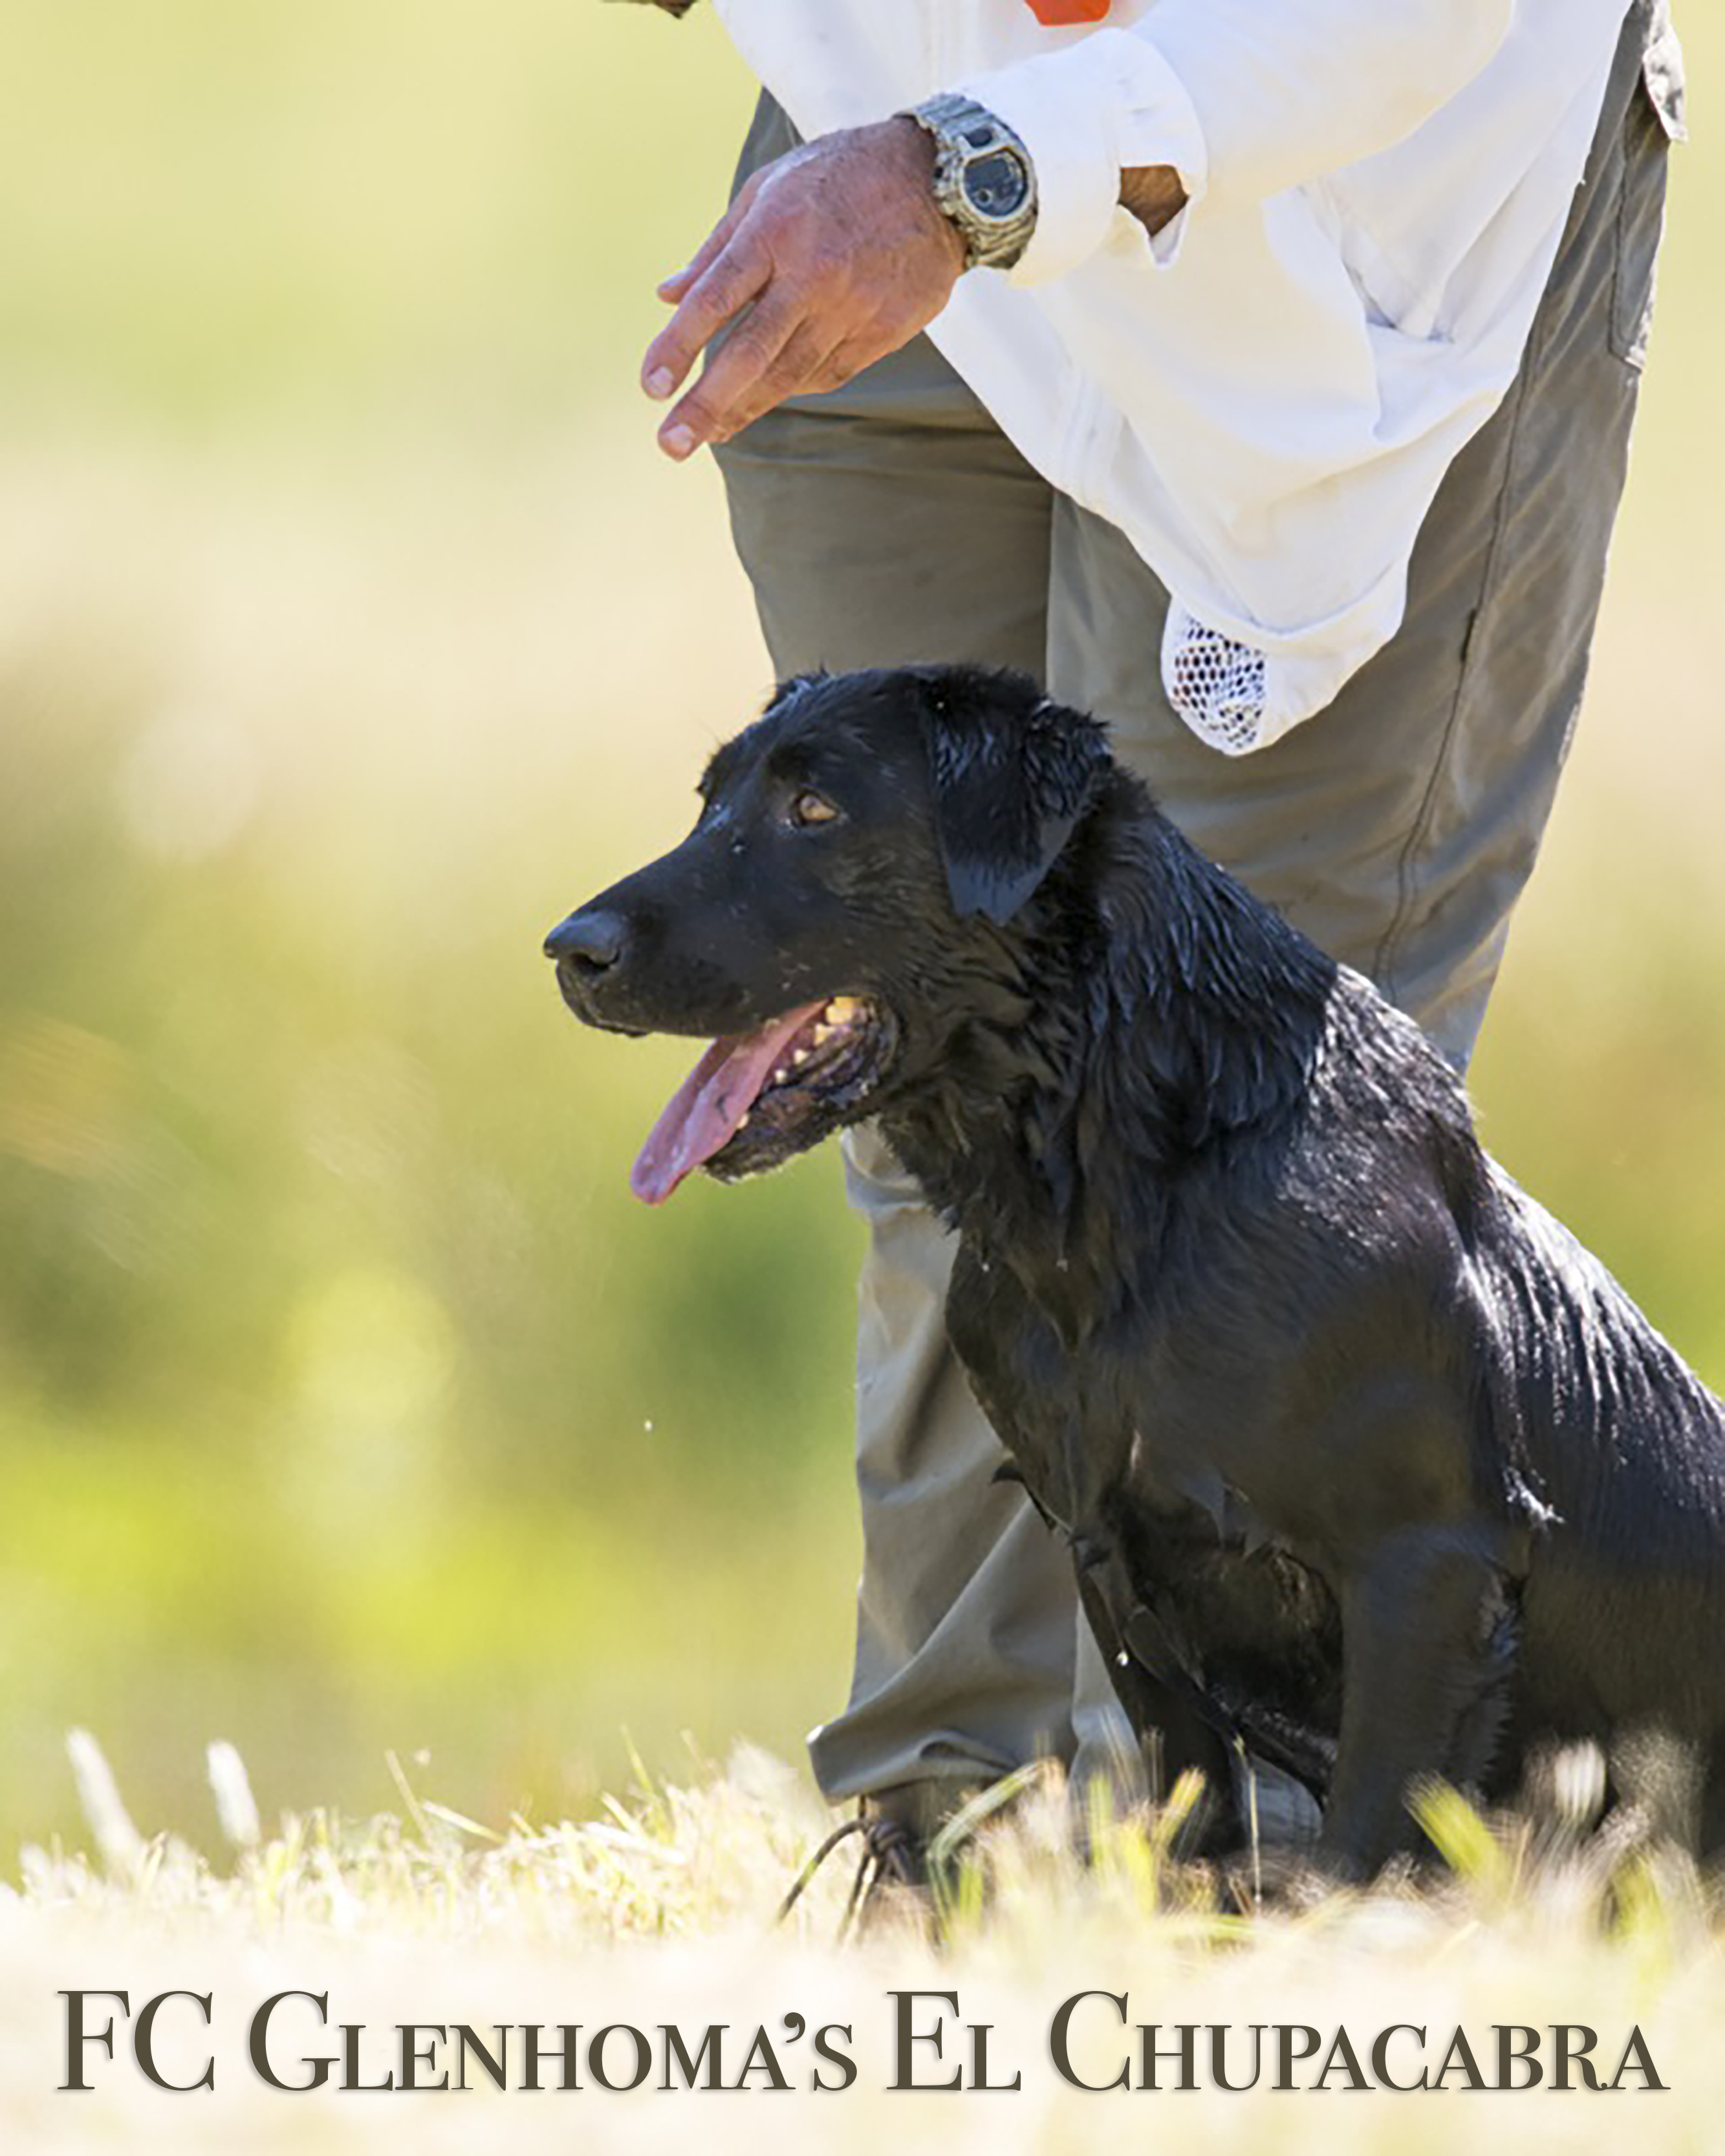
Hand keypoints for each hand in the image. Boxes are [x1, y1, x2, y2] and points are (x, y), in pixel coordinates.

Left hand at [641, 117, 965, 460]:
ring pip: (788, 374)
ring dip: (744, 410)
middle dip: (706, 405)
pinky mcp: (883, 330)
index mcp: (775, 230)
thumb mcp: (768, 188)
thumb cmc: (837, 177)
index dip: (679, 346)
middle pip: (750, 353)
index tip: (652, 387)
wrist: (936, 180)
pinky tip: (766, 397)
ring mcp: (852, 306)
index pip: (715, 298)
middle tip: (671, 444)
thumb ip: (717, 248)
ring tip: (711, 434)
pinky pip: (827, 373)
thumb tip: (667, 295)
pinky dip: (791, 387)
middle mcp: (813, 273)